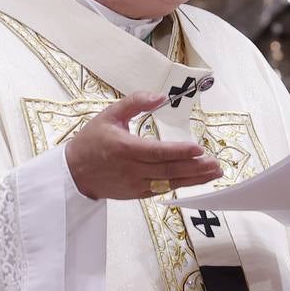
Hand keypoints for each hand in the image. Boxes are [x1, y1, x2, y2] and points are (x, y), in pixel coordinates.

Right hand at [65, 92, 221, 199]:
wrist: (74, 172)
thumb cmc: (92, 140)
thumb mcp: (110, 114)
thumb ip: (135, 102)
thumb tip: (161, 96)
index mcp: (124, 148)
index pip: (157, 151)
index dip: (179, 151)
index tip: (198, 149)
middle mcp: (132, 169)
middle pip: (168, 169)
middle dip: (195, 167)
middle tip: (215, 164)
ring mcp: (135, 184)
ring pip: (169, 183)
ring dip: (194, 179)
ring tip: (213, 173)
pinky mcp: (137, 194)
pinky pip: (162, 190)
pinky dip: (180, 184)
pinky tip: (194, 179)